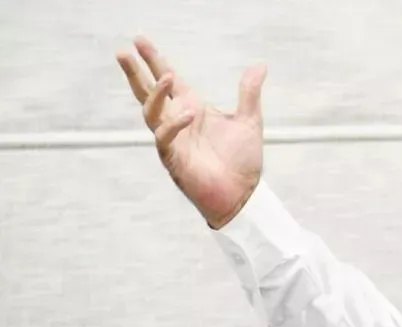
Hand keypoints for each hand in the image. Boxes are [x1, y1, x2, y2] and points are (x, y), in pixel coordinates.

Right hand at [116, 36, 266, 228]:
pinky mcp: (174, 159)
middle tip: (124, 52)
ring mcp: (173, 140)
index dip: (154, 60)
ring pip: (150, 113)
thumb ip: (249, 93)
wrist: (244, 195)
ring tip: (167, 76)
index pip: (168, 81)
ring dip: (155, 95)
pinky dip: (174, 125)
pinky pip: (165, 138)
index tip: (139, 40)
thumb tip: (260, 65)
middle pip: (148, 92)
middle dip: (136, 72)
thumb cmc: (242, 161)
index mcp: (191, 108)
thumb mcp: (249, 121)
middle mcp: (177, 121)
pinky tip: (188, 114)